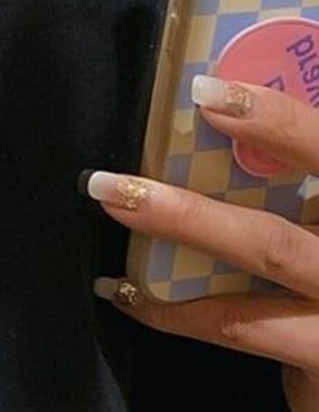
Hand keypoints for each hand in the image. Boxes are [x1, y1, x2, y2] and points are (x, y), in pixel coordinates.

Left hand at [81, 76, 318, 411]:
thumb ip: (300, 195)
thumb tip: (228, 136)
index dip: (281, 113)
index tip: (210, 89)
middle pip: (316, 171)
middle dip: (243, 135)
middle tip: (161, 128)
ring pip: (266, 245)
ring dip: (182, 218)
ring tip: (114, 198)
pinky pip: (232, 322)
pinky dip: (170, 307)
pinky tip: (123, 292)